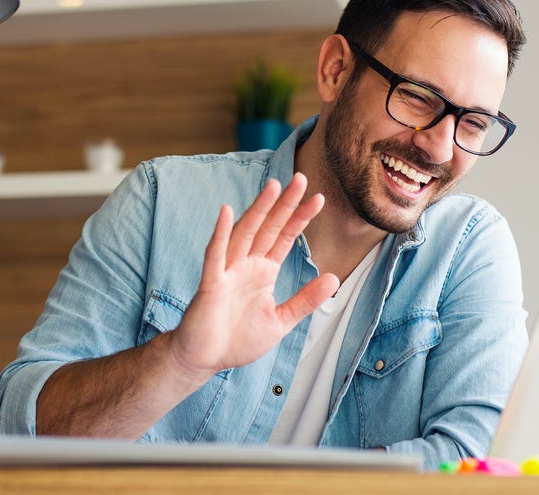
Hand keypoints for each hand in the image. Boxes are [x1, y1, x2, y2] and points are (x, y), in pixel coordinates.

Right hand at [167, 172, 338, 382]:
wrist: (204, 360)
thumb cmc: (237, 339)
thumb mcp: (281, 321)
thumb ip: (305, 300)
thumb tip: (334, 278)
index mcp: (263, 272)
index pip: (284, 238)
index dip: (300, 218)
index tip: (319, 199)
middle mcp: (246, 265)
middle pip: (268, 228)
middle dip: (284, 204)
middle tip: (301, 179)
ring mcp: (227, 271)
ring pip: (245, 233)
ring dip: (258, 210)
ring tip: (274, 186)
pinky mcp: (211, 283)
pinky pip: (215, 255)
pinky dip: (220, 233)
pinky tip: (226, 212)